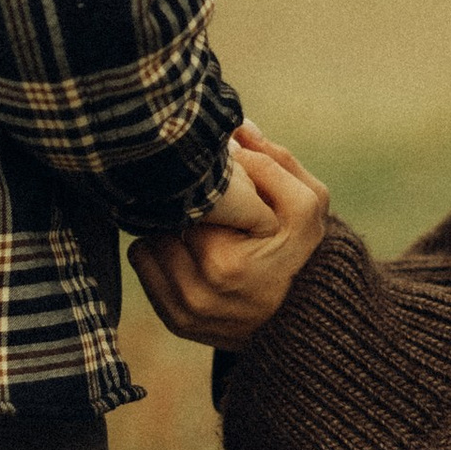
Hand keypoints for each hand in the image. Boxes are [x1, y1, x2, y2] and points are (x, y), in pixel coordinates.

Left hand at [132, 126, 331, 347]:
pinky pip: (144, 264)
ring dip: (169, 228)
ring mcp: (188, 309)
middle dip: (185, 204)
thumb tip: (235, 128)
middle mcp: (204, 288)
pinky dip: (159, 252)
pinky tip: (189, 252)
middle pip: (167, 217)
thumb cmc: (303, 251)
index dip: (206, 181)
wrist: (306, 320)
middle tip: (207, 205)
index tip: (217, 178)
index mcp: (230, 259)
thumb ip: (274, 161)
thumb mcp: (306, 201)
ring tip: (201, 229)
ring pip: (149, 239)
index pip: (194, 197)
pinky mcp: (176, 321)